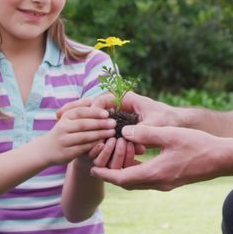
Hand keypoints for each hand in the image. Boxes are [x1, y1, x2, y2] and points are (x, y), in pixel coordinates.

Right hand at [41, 105, 116, 164]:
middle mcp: (63, 127)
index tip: (107, 113)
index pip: (81, 112)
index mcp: (65, 117)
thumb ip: (81, 108)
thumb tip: (95, 99)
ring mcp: (64, 141)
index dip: (94, 112)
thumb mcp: (69, 117)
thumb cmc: (64, 130)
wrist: (47, 149)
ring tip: (112, 132)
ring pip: (84, 137)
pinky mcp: (66, 153)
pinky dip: (94, 145)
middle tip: (113, 123)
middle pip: (83, 124)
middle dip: (100, 123)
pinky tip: (103, 143)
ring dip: (99, 134)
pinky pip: (82, 149)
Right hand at [56, 91, 175, 127]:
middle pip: (93, 102)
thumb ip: (143, 129)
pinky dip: (83, 119)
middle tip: (58, 114)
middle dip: (75, 107)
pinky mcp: (115, 119)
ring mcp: (115, 110)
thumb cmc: (167, 121)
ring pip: (91, 109)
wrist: (174, 122)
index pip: (103, 99)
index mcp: (127, 98)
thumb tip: (127, 134)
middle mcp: (119, 102)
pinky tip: (69, 124)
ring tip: (58, 117)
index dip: (90, 108)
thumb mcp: (156, 124)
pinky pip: (95, 118)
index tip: (78, 116)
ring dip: (76, 113)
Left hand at [91, 125, 229, 189]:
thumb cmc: (199, 145)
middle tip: (99, 166)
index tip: (93, 169)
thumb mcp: (170, 135)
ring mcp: (167, 184)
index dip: (106, 174)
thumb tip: (125, 132)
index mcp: (155, 173)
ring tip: (114, 161)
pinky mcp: (173, 181)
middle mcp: (159, 183)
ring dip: (125, 173)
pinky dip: (138, 172)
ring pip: (138, 182)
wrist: (223, 159)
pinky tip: (137, 160)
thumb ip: (146, 133)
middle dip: (112, 175)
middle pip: (128, 183)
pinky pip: (149, 180)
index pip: (123, 178)